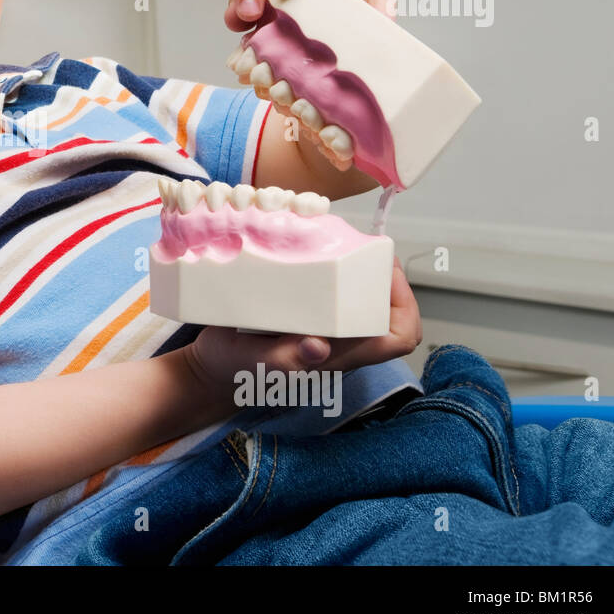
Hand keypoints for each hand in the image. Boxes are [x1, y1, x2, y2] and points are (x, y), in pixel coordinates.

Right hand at [185, 256, 421, 393]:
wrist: (210, 366)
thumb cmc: (233, 368)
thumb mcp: (254, 363)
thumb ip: (286, 359)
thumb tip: (319, 348)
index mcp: (338, 356)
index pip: (398, 337)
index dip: (404, 305)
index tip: (385, 274)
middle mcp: (341, 342)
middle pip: (388, 313)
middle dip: (384, 279)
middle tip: (365, 248)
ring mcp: (326, 329)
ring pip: (365, 302)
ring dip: (364, 274)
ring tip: (345, 245)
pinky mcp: (308, 316)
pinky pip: (338, 295)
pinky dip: (337, 272)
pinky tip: (320, 252)